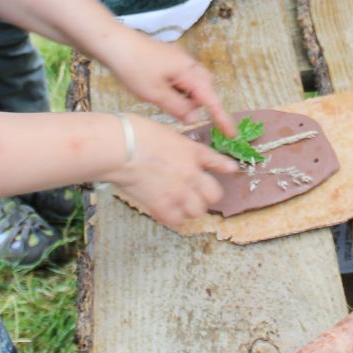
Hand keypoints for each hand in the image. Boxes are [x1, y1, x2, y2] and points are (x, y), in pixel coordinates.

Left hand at [98, 28, 236, 135]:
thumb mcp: (154, 94)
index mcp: (188, 71)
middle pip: (205, 89)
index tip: (231, 134)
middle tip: (179, 112)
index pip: (211, 99)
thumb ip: (177, 107)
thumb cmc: (133, 68)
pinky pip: (182, 78)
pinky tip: (159, 91)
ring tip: (162, 100)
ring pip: (192, 83)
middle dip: (199, 104)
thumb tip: (195, 118)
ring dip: (185, 96)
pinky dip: (177, 89)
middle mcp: (188, 63)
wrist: (114, 42)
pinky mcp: (169, 59)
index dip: (221, 117)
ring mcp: (178, 59)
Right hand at [105, 115, 236, 226]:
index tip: (230, 170)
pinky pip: (176, 221)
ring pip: (197, 211)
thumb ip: (176, 145)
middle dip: (205, 196)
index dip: (226, 167)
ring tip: (178, 204)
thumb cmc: (135, 133)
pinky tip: (164, 211)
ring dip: (189, 209)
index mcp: (191, 151)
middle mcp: (191, 173)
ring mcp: (179, 191)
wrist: (121, 148)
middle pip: (214, 195)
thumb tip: (174, 152)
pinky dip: (171, 218)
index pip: (217, 162)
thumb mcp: (164, 131)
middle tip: (194, 194)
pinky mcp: (163, 205)